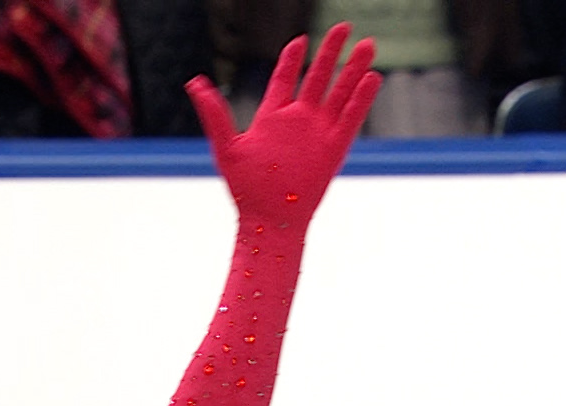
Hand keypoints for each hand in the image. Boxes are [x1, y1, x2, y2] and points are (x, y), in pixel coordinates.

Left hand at [185, 24, 380, 223]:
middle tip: (344, 26)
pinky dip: (361, 99)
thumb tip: (194, 83)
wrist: (270, 219)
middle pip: (318, 78)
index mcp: (272, 117)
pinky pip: (351, 119)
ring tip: (368, 43)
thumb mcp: (226, 146)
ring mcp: (318, 132)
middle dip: (331, 52)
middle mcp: (298, 120)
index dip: (292, 60)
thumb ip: (214, 113)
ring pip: (340, 93)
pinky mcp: (334, 148)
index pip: (285, 79)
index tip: (300, 39)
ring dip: (354, 69)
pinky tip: (372, 78)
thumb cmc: (245, 189)